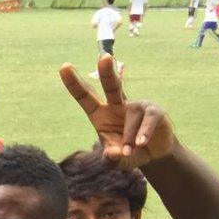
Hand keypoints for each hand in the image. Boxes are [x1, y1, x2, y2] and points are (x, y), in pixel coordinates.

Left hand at [60, 55, 175, 170]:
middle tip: (104, 57)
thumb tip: (112, 153)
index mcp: (100, 114)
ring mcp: (137, 106)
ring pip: (131, 114)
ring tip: (129, 150)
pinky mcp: (154, 111)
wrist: (152, 155)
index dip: (74, 84)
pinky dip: (142, 133)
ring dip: (129, 136)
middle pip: (112, 86)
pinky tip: (140, 143)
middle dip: (107, 72)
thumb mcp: (116, 161)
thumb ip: (111, 160)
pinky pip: (147, 119)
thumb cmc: (127, 153)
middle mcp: (117, 105)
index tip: (64, 67)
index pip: (85, 97)